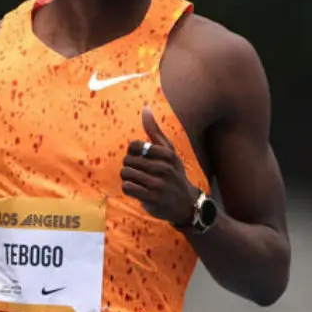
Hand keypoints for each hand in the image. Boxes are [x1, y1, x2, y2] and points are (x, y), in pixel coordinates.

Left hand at [122, 107, 197, 227]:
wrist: (186, 204)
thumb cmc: (173, 173)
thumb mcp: (168, 152)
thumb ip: (154, 131)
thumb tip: (145, 108)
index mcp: (167, 153)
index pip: (134, 146)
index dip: (133, 153)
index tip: (142, 160)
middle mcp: (164, 167)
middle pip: (127, 160)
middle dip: (130, 167)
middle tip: (142, 174)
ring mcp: (158, 183)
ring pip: (125, 173)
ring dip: (129, 179)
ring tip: (140, 183)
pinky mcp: (152, 197)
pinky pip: (127, 187)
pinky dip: (129, 189)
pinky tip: (139, 191)